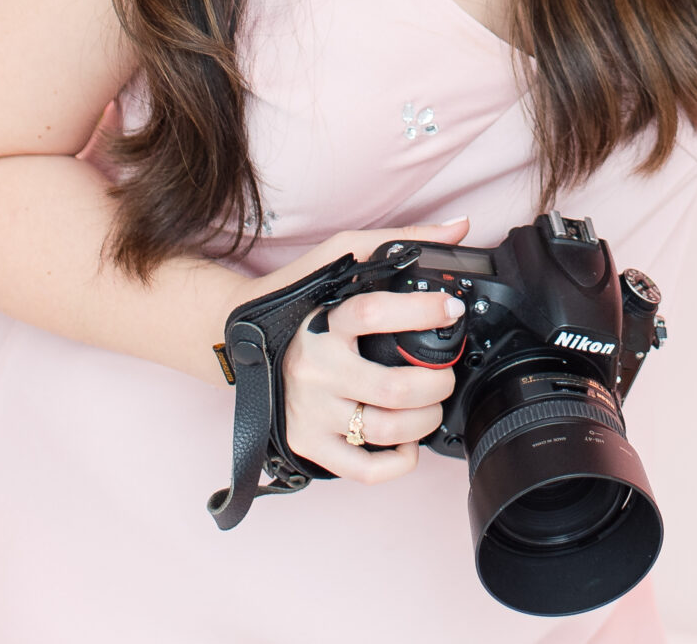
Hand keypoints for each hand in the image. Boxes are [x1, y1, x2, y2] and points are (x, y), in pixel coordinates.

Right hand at [247, 218, 472, 485]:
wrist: (237, 339)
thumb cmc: (299, 298)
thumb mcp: (343, 256)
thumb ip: (401, 240)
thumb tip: (459, 227)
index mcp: (324, 321)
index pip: (374, 313)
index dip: (421, 312)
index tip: (452, 310)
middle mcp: (315, 368)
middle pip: (393, 387)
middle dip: (438, 384)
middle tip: (445, 375)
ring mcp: (309, 410)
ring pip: (385, 429)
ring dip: (425, 421)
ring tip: (431, 406)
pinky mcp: (306, 443)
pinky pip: (361, 469)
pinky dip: (397, 462)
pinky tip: (406, 442)